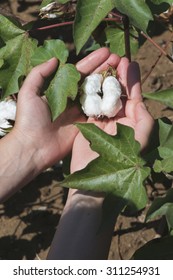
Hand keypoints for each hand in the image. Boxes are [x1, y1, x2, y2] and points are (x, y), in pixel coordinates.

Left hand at [0, 48, 120, 201]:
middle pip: (92, 81)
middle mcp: (72, 99)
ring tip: (123, 71)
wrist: (33, 148)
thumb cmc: (29, 120)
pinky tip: (120, 93)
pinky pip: (100, 112)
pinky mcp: (86, 125)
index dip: (93, 62)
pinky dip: (109, 103)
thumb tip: (56, 59)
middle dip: (105, 69)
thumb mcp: (28, 93)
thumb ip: (39, 74)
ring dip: (110, 83)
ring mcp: (80, 112)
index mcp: (60, 89)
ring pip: (98, 94)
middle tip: (119, 58)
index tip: (106, 52)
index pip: (79, 72)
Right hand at [70, 57, 153, 172]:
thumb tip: (139, 102)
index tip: (130, 63)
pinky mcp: (88, 124)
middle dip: (119, 76)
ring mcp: (103, 122)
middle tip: (117, 58)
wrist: (92, 181)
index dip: (133, 81)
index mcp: (133, 125)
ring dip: (105, 80)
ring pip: (106, 96)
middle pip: (120, 94)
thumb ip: (145, 120)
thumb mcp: (140, 141)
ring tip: (104, 64)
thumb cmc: (119, 163)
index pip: (134, 98)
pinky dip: (91, 91)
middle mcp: (119, 122)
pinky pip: (91, 104)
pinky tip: (91, 79)